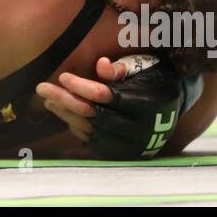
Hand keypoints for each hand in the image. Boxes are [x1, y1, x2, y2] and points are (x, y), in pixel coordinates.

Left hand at [37, 55, 183, 158]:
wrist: (175, 106)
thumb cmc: (154, 78)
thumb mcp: (144, 66)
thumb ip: (121, 67)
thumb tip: (99, 65)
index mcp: (143, 103)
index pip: (105, 96)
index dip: (81, 86)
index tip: (62, 76)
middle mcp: (137, 128)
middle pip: (92, 115)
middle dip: (64, 100)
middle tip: (42, 88)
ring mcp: (130, 143)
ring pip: (90, 130)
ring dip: (66, 114)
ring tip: (48, 99)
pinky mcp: (123, 151)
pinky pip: (94, 141)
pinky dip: (77, 127)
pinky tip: (64, 113)